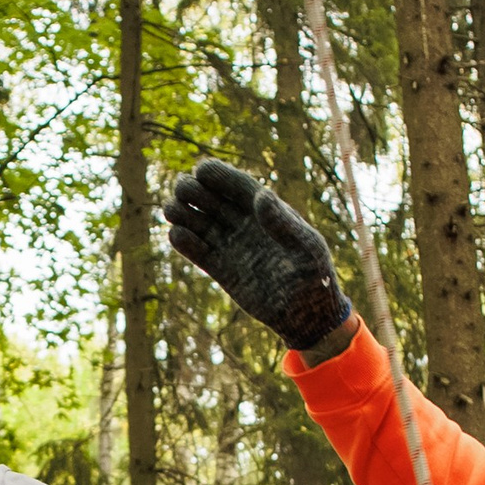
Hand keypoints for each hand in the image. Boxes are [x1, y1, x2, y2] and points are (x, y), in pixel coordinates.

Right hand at [161, 158, 352, 350]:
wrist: (306, 316)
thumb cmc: (314, 276)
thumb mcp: (305, 247)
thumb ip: (282, 222)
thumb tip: (262, 195)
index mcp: (267, 211)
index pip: (239, 186)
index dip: (220, 175)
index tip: (201, 168)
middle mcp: (245, 225)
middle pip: (213, 200)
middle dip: (195, 191)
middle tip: (181, 188)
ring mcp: (232, 246)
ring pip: (201, 223)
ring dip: (183, 213)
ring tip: (170, 209)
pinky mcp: (222, 269)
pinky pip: (198, 252)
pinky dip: (185, 243)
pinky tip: (176, 236)